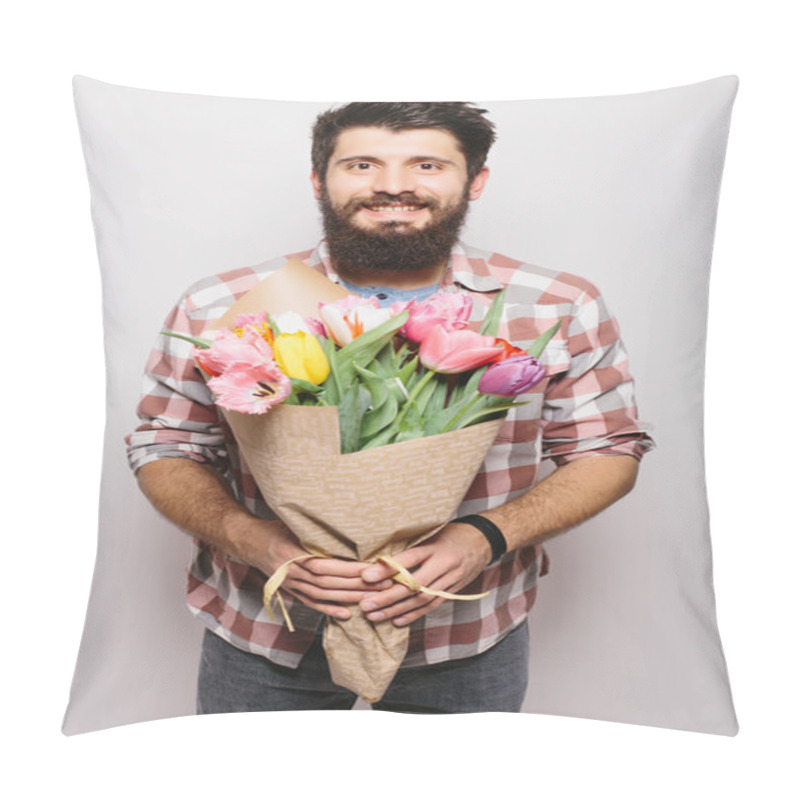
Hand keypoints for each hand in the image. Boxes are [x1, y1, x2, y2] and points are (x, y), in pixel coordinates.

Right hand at [256, 520, 392, 620]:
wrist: (250, 542)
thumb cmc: (276, 528)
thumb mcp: (294, 523)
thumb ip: (317, 530)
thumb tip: (349, 528)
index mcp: (292, 552)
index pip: (325, 564)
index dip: (349, 569)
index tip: (372, 568)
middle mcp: (290, 571)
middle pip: (327, 582)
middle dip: (357, 585)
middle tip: (383, 584)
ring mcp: (289, 584)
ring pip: (322, 595)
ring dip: (348, 598)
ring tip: (373, 598)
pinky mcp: (290, 591)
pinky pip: (311, 603)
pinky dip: (329, 610)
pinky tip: (346, 614)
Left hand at [357, 522, 492, 626]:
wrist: (483, 540)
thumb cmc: (451, 532)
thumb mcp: (432, 531)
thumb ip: (410, 544)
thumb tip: (378, 555)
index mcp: (435, 546)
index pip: (409, 559)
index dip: (387, 569)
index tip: (366, 576)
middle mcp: (444, 564)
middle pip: (413, 586)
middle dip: (387, 598)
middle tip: (365, 605)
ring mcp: (451, 579)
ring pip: (421, 599)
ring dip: (396, 610)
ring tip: (374, 616)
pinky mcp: (454, 590)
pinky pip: (432, 605)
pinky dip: (414, 614)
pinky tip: (397, 621)